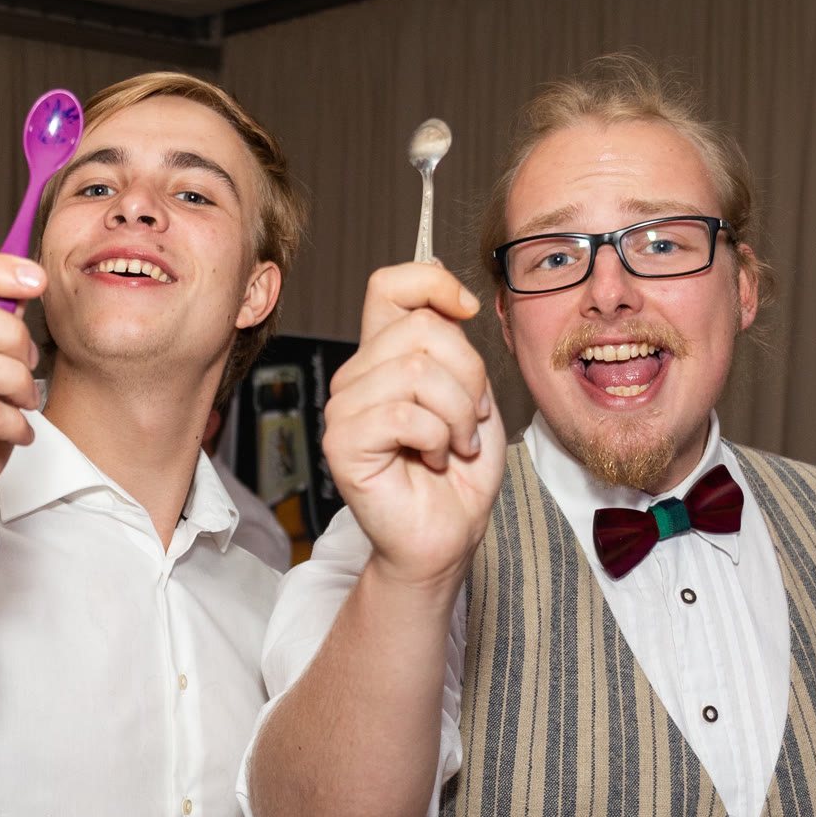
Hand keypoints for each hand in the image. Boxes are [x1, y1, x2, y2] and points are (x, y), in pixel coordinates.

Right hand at [322, 262, 505, 589]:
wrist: (447, 535)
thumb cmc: (459, 474)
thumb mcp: (472, 395)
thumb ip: (456, 348)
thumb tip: (452, 299)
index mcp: (385, 356)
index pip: (391, 286)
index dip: (432, 282)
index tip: (467, 310)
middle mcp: (358, 376)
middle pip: (421, 329)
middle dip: (469, 376)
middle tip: (470, 420)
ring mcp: (345, 409)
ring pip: (417, 372)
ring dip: (457, 415)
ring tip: (454, 444)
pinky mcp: (342, 444)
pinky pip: (403, 414)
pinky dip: (437, 438)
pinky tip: (433, 459)